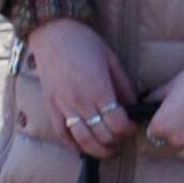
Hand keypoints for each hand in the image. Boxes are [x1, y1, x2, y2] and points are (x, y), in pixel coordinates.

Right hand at [28, 19, 137, 159]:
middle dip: (116, 141)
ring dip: (98, 150)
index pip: (117, 123)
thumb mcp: (112, 60)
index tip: (132, 126)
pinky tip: (82, 150)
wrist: (54, 32)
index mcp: (99, 89)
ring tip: (108, 149)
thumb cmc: (85, 42)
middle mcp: (80, 101)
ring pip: (82, 140)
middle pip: (102, 135)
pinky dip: (72, 146)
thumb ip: (124, 86)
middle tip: (122, 137)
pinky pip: (61, 133)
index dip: (129, 129)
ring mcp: (63, 105)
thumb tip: (132, 106)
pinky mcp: (51, 106)